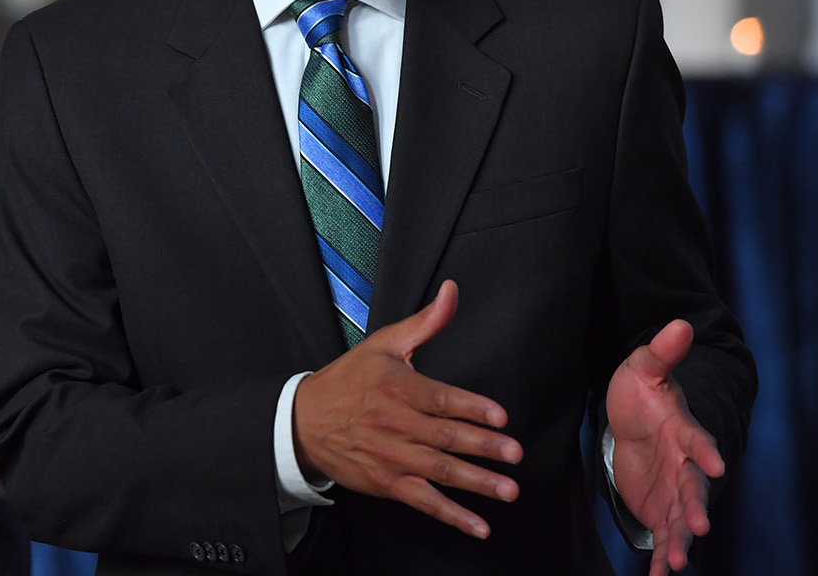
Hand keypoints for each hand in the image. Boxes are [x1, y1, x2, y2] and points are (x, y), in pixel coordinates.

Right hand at [292, 280, 522, 538]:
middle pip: (444, 436)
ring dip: (475, 482)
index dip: (472, 408)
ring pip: (439, 470)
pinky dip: (451, 515)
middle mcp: (394, 423)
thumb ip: (426, 322)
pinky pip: (423, 500)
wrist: (303, 420)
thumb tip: (451, 291)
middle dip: (483, 447)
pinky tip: (478, 525)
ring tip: (507, 489)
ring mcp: (390, 456)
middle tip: (514, 454)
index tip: (500, 417)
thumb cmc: (348, 379)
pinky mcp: (386, 481)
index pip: (440, 399)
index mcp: (396, 386)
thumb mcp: (384, 343)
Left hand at [606, 320, 724, 575]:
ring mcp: (675, 488)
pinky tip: (661, 575)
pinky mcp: (661, 507)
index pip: (696, 440)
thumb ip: (660, 353)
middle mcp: (685, 463)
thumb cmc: (640, 393)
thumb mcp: (643, 368)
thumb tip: (680, 323)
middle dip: (695, 505)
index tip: (712, 464)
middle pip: (692, 486)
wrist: (632, 419)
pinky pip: (664, 534)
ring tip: (676, 562)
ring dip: (680, 539)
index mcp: (682, 430)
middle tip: (698, 524)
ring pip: (681, 517)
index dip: (704, 451)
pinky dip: (663, 554)